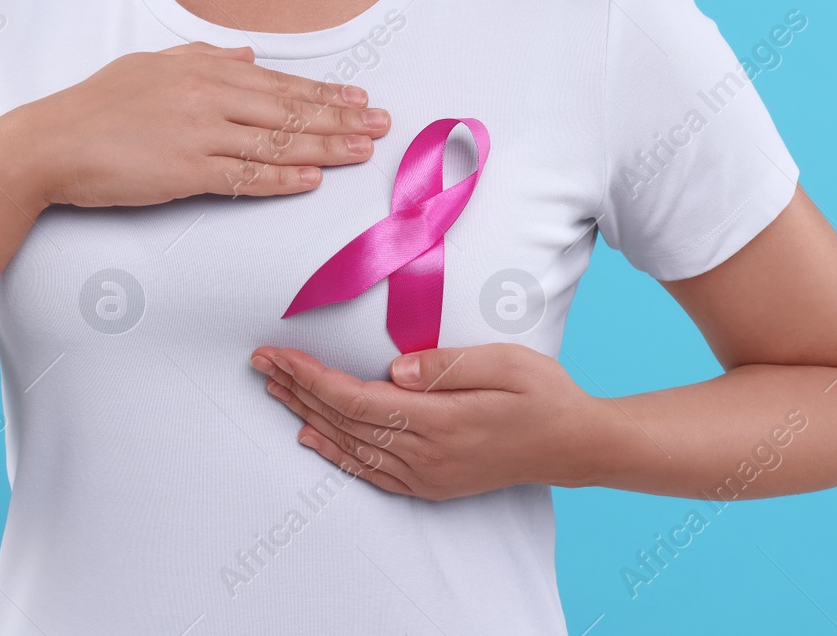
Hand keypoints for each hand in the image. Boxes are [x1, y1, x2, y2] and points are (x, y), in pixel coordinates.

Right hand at [0, 41, 390, 208]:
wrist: (51, 142)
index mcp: (203, 68)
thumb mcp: (151, 65)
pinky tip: (311, 179)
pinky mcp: (186, 170)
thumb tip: (246, 56)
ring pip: (276, 141)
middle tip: (381, 123)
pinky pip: (246, 175)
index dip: (324, 92)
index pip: (278, 82)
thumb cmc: (96, 106)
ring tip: (362, 151)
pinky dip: (282, 177)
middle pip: (288, 109)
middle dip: (341, 117)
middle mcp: (208, 95)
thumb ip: (203, 58)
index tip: (359, 98)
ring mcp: (199, 133)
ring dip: (325, 148)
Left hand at [249, 342, 598, 498]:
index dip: (311, 376)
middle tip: (260, 362)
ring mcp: (427, 474)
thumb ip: (446, 365)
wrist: (576, 445)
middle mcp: (426, 455)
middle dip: (296, 389)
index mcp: (440, 422)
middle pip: (343, 420)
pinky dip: (335, 452)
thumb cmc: (544, 395)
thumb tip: (393, 369)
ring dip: (307, 415)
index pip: (355, 398)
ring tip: (274, 389)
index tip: (278, 353)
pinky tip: (312, 436)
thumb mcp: (505, 363)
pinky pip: (370, 470)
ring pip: (350, 444)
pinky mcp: (431, 483)